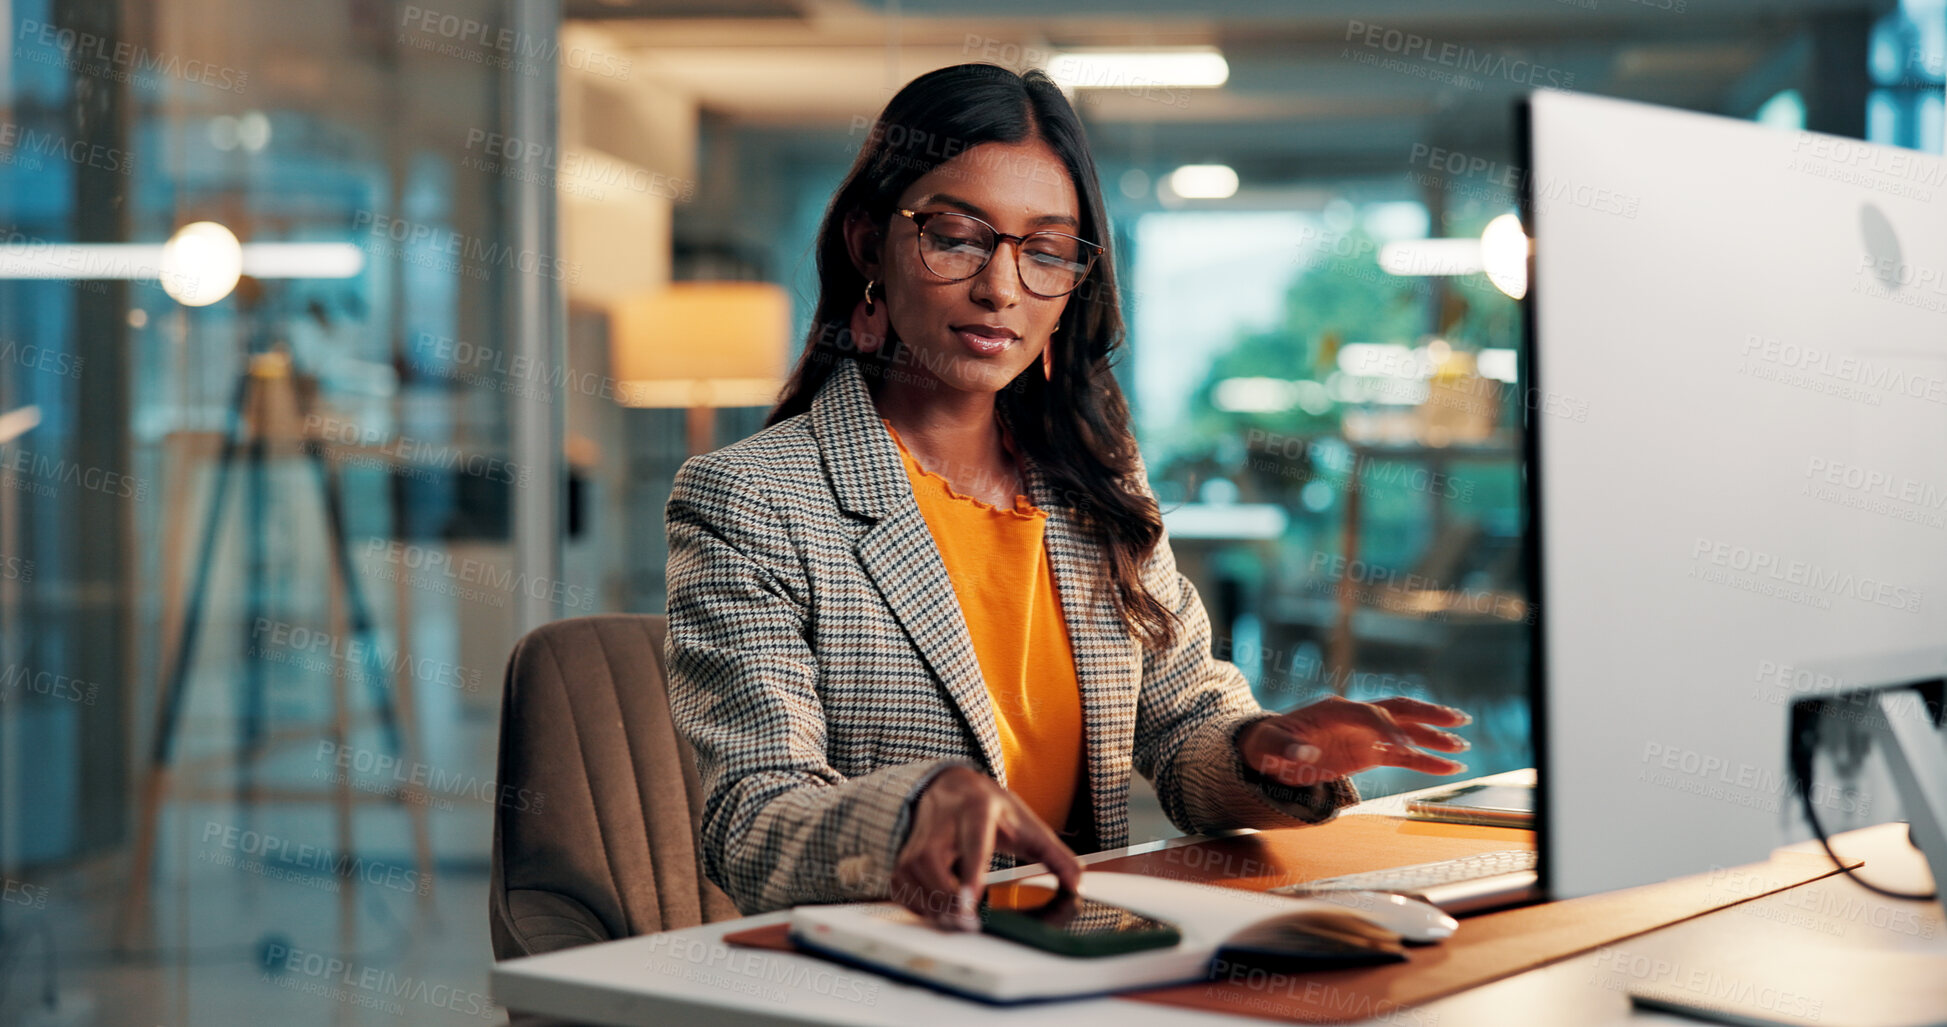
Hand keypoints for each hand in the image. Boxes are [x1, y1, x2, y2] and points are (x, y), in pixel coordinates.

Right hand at [891, 766, 1082, 930]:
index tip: (972, 901)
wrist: (951, 786)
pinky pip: (902, 888)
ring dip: (934, 906)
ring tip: (960, 921)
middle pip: (931, 862)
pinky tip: (940, 911)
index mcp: (976, 809)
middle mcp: (941, 821)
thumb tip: (1078, 884)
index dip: (970, 872)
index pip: (973, 842)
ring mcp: (917, 838)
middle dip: (947, 899)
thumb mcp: (1028, 825)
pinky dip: (919, 906)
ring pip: (912, 877)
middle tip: (968, 924)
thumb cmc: (992, 809)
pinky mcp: (902, 855)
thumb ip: (1055, 855)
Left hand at [1236, 696, 1470, 787]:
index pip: (1369, 714)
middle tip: (1458, 720)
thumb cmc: (1268, 745)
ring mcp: (1364, 733)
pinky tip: (1449, 767)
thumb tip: (1305, 752)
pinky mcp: (1369, 751)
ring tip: (1463, 746)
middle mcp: (1355, 716)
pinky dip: (1425, 760)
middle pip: (1397, 709)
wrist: (1269, 750)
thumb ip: (1286, 748)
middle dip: (1427, 715)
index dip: (1386, 729)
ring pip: (1406, 729)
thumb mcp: (1269, 746)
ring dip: (1434, 736)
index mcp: (1334, 709)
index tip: (1403, 748)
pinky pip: (1402, 754)